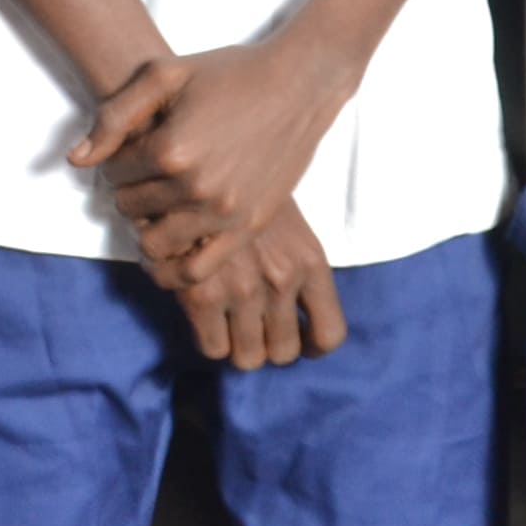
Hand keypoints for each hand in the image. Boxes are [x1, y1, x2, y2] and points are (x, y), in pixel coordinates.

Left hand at [74, 32, 351, 269]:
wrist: (298, 84)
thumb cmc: (230, 72)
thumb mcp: (164, 74)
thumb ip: (114, 115)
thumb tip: (76, 160)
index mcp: (169, 149)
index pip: (113, 174)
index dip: (117, 161)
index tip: (135, 148)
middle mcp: (194, 187)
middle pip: (130, 209)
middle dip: (131, 192)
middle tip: (148, 175)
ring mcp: (224, 212)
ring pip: (156, 244)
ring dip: (149, 227)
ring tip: (160, 205)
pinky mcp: (248, 226)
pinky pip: (197, 270)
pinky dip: (175, 265)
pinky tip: (173, 244)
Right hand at [161, 202, 350, 371]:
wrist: (196, 167)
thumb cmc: (244, 188)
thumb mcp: (287, 220)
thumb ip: (295, 264)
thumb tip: (293, 310)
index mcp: (309, 261)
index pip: (329, 334)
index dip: (313, 347)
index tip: (301, 343)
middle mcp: (282, 280)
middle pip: (284, 352)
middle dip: (269, 345)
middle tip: (254, 329)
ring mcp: (243, 291)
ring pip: (249, 358)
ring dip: (238, 345)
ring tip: (228, 324)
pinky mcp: (202, 296)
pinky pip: (214, 349)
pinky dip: (210, 339)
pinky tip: (205, 319)